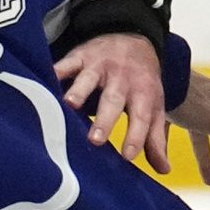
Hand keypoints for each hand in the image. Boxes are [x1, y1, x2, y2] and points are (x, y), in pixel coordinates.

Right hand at [54, 32, 167, 170]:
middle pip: (114, 100)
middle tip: (95, 141)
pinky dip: (57, 71)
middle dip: (105, 120)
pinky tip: (47, 81)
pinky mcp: (81, 56)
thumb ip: (156, 139)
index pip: (142, 117)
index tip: (127, 156)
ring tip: (69, 105)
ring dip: (79, 91)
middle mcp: (123, 79)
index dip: (136, 136)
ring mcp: (101, 66)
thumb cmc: (142, 82)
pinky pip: (67, 63)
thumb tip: (163, 171)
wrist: (134, 38)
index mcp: (143, 94)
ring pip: (89, 80)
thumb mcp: (154, 106)